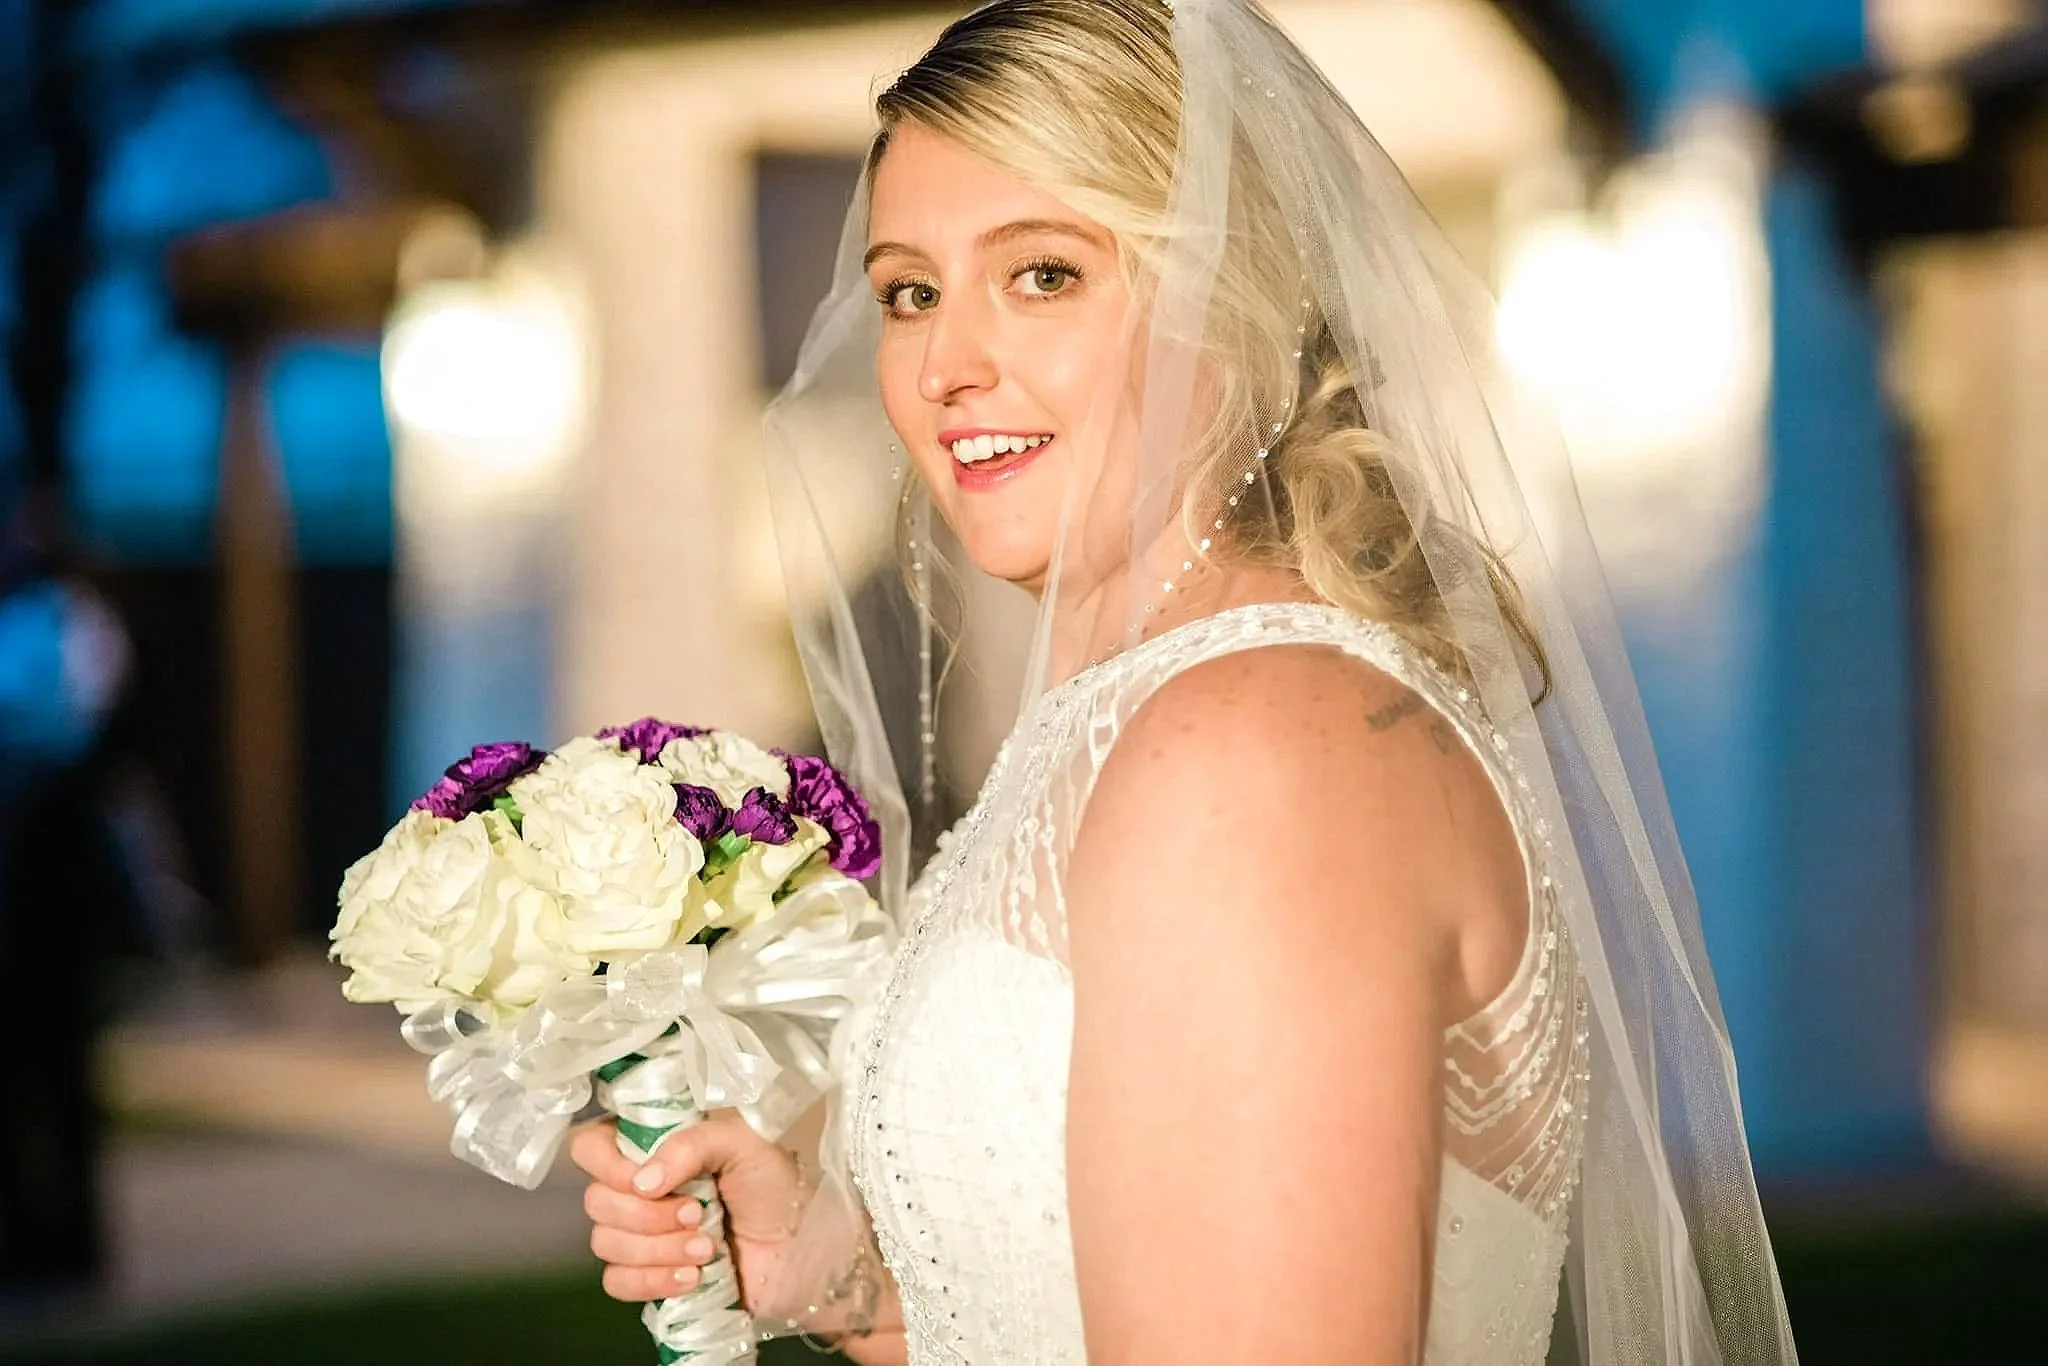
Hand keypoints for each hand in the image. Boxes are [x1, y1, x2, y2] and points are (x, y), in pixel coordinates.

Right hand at [571, 1113, 805, 1309]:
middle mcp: (640, 1189)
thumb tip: (642, 1180)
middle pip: (597, 1202)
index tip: (647, 1180)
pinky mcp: (649, 1276)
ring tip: (706, 1248)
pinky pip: (617, 1282)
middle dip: (649, 1215)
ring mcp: (642, 1236)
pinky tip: (691, 1277)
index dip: (607, 1165)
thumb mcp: (745, 1143)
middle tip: (698, 1213)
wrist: (802, 1250)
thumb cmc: (777, 1188)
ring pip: (606, 1244)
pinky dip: (651, 1280)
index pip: (591, 1147)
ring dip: (658, 1249)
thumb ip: (692, 1144)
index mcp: (655, 1147)